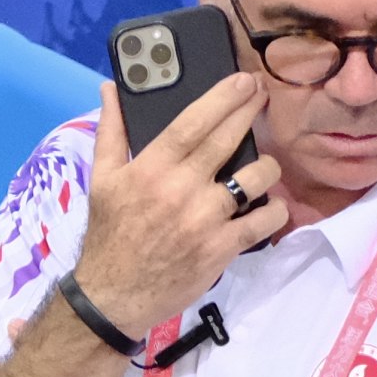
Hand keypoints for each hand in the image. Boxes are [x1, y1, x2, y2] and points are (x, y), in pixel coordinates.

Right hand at [74, 75, 283, 337]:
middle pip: (228, 140)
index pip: (193, 122)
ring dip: (268, 167)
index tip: (243, 81)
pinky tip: (272, 205)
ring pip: (255, 180)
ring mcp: (205, 220)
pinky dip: (274, 211)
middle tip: (261, 96)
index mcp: (151, 168)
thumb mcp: (101, 179)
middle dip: (250, 112)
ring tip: (266, 165)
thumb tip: (110, 90)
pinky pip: (262, 222)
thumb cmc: (109, 235)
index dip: (223, 97)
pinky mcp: (221, 249)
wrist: (114, 295)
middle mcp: (181, 189)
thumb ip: (110, 131)